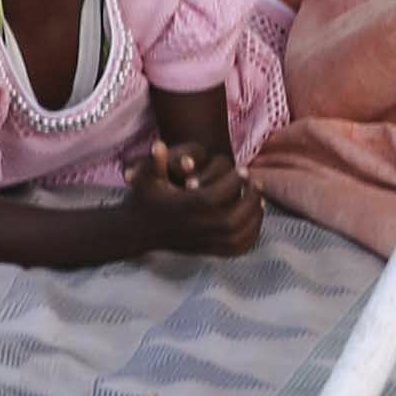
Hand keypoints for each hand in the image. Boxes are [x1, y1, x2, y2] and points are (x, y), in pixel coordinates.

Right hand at [118, 136, 264, 258]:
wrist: (137, 230)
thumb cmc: (145, 199)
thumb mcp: (145, 178)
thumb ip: (154, 162)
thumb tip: (158, 144)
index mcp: (189, 205)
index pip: (222, 192)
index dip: (236, 179)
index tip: (244, 169)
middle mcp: (199, 225)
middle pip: (236, 215)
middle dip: (250, 197)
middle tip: (255, 183)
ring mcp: (204, 241)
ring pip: (240, 232)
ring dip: (254, 216)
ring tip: (258, 199)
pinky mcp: (207, 251)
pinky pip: (237, 248)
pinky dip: (251, 236)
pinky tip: (253, 220)